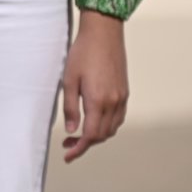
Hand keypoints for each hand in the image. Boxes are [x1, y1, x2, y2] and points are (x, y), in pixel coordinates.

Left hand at [61, 9, 128, 162]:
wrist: (103, 34)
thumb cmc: (81, 54)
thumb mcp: (68, 80)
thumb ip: (70, 107)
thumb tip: (71, 131)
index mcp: (98, 101)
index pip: (90, 135)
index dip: (79, 149)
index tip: (67, 156)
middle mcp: (113, 103)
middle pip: (102, 135)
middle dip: (85, 144)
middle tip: (67, 144)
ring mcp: (121, 98)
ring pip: (112, 128)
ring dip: (96, 135)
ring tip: (78, 134)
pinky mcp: (124, 92)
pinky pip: (118, 118)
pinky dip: (106, 126)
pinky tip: (94, 122)